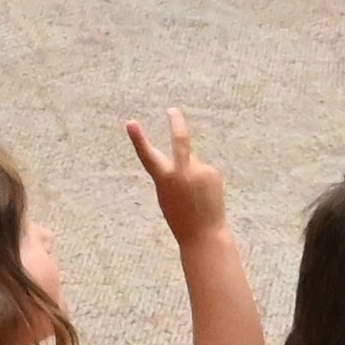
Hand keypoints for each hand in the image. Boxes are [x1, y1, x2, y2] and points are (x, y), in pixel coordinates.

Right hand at [124, 107, 231, 242]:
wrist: (205, 234)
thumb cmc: (181, 218)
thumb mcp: (167, 195)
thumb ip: (172, 173)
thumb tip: (186, 158)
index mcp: (164, 179)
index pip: (148, 155)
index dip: (138, 139)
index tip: (131, 122)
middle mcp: (182, 171)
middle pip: (180, 139)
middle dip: (176, 122)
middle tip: (172, 110)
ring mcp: (200, 170)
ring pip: (193, 162)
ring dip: (192, 174)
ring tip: (195, 196)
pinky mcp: (213, 172)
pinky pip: (204, 171)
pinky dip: (202, 180)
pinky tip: (205, 196)